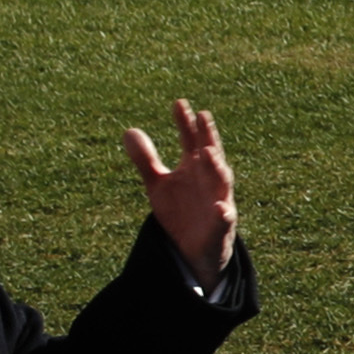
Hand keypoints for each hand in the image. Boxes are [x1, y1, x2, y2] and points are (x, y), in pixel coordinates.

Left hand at [123, 100, 235, 279]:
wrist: (193, 250)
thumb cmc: (181, 212)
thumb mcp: (158, 184)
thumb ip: (146, 159)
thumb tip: (129, 130)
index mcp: (195, 167)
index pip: (192, 140)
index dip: (185, 122)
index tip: (178, 103)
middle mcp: (210, 179)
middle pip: (211, 152)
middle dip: (208, 135)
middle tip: (203, 115)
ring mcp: (218, 200)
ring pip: (221, 180)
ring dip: (217, 166)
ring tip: (208, 152)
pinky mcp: (220, 226)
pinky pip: (224, 218)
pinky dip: (224, 213)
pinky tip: (220, 208)